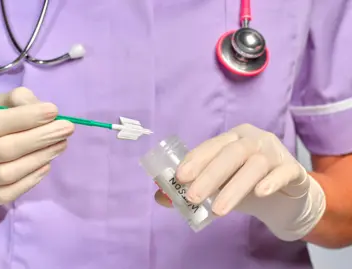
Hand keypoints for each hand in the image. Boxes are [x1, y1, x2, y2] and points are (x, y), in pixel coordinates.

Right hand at [0, 87, 73, 207]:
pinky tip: (47, 165)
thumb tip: (44, 109)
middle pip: (5, 149)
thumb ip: (16, 101)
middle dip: (40, 138)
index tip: (53, 110)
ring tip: (61, 144)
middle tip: (67, 128)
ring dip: (40, 157)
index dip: (25, 117)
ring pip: (9, 173)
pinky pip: (10, 192)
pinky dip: (32, 179)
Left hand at [155, 124, 325, 240]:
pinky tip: (260, 193)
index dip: (195, 160)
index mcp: (232, 138)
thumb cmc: (245, 186)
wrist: (285, 198)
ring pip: (255, 164)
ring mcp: (275, 153)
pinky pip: (284, 172)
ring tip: (217, 210)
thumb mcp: (218, 187)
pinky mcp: (294, 169)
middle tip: (193, 197)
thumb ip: (192, 188)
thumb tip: (160, 197)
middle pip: (232, 153)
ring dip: (234, 187)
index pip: (211, 146)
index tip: (179, 178)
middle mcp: (254, 140)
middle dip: (210, 175)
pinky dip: (271, 181)